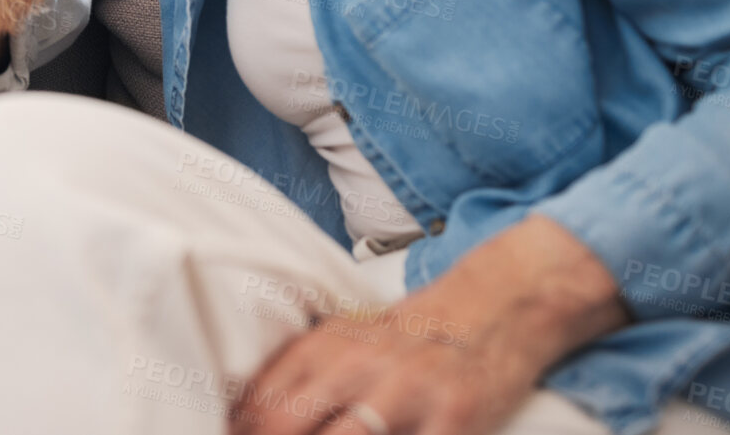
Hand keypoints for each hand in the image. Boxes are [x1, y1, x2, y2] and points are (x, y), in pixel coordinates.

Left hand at [231, 216, 629, 434]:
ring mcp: (405, 396)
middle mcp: (357, 369)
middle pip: (287, 425)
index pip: (260, 405)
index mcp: (322, 350)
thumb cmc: (407, 337)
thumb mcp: (343, 341)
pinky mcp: (452, 420)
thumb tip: (238, 419)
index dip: (238, 434)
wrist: (492, 307)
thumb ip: (294, 380)